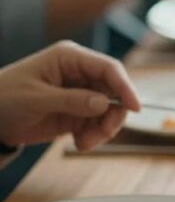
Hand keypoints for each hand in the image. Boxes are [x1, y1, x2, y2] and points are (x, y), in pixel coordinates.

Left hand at [0, 41, 139, 150]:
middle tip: (103, 134)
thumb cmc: (5, 99)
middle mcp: (80, 73)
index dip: (125, 87)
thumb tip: (103, 103)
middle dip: (112, 115)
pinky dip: (94, 135)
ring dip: (103, 129)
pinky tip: (79, 142)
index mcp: (70, 58)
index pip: (108, 68)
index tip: (134, 108)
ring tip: (84, 143)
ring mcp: (81, 92)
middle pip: (114, 91)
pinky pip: (99, 123)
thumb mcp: (36, 99)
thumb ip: (71, 100)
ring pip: (110, 110)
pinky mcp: (78, 111)